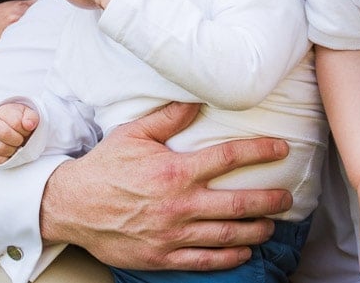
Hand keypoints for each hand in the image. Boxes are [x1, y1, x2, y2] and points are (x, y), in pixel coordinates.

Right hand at [0, 102, 39, 164]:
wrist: (5, 126)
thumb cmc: (18, 120)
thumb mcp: (27, 114)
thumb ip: (31, 117)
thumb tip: (29, 125)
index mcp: (2, 113)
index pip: (16, 123)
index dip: (25, 129)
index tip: (27, 130)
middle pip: (5, 134)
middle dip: (18, 139)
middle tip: (21, 139)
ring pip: (0, 149)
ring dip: (13, 150)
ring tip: (16, 145)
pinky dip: (5, 159)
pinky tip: (10, 153)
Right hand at [40, 101, 292, 270]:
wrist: (72, 206)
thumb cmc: (105, 167)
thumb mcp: (134, 133)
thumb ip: (170, 117)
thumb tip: (198, 98)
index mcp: (175, 170)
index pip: (229, 158)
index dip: (260, 152)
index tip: (282, 149)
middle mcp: (179, 203)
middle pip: (238, 203)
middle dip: (269, 200)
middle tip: (288, 197)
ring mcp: (172, 234)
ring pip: (226, 235)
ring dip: (256, 230)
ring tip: (272, 225)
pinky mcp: (162, 256)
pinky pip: (204, 261)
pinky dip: (229, 258)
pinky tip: (244, 252)